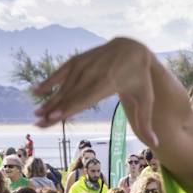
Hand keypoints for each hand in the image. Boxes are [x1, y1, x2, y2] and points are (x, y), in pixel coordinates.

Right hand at [33, 38, 161, 145]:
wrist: (132, 48)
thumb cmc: (140, 79)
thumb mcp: (146, 100)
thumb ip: (147, 122)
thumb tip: (156, 144)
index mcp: (107, 82)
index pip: (84, 98)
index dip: (68, 108)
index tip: (54, 117)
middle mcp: (92, 72)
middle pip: (69, 95)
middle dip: (53, 110)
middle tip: (38, 124)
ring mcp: (83, 64)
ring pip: (63, 85)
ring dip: (48, 100)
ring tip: (36, 114)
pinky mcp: (77, 60)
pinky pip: (60, 72)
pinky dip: (48, 81)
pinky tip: (36, 91)